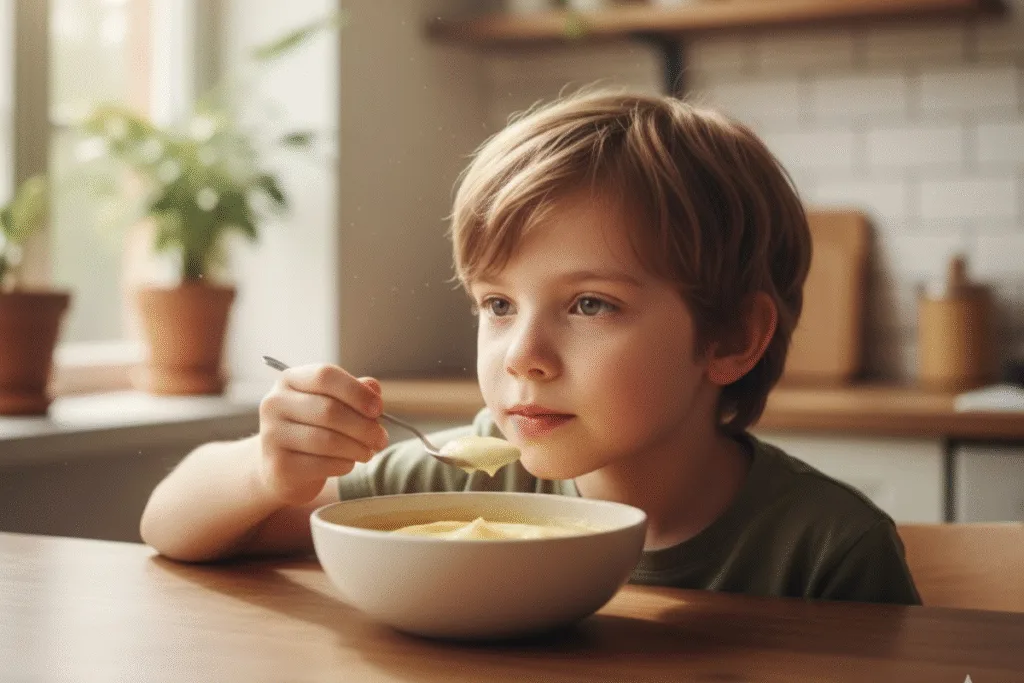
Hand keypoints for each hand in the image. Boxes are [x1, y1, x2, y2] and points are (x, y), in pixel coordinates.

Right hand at [257, 363, 389, 504]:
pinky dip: (344, 465)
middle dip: (364, 426)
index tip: (378, 408)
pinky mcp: (278, 465)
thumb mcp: (334, 404)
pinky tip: (348, 463)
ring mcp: (272, 435)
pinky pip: (322, 464)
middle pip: (329, 410)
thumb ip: (355, 392)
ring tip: (368, 452)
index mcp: (290, 379)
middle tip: (382, 439)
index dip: (357, 391)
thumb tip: (373, 389)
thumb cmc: (315, 428)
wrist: (283, 467)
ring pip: (327, 440)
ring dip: (357, 448)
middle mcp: (275, 403)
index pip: (325, 375)